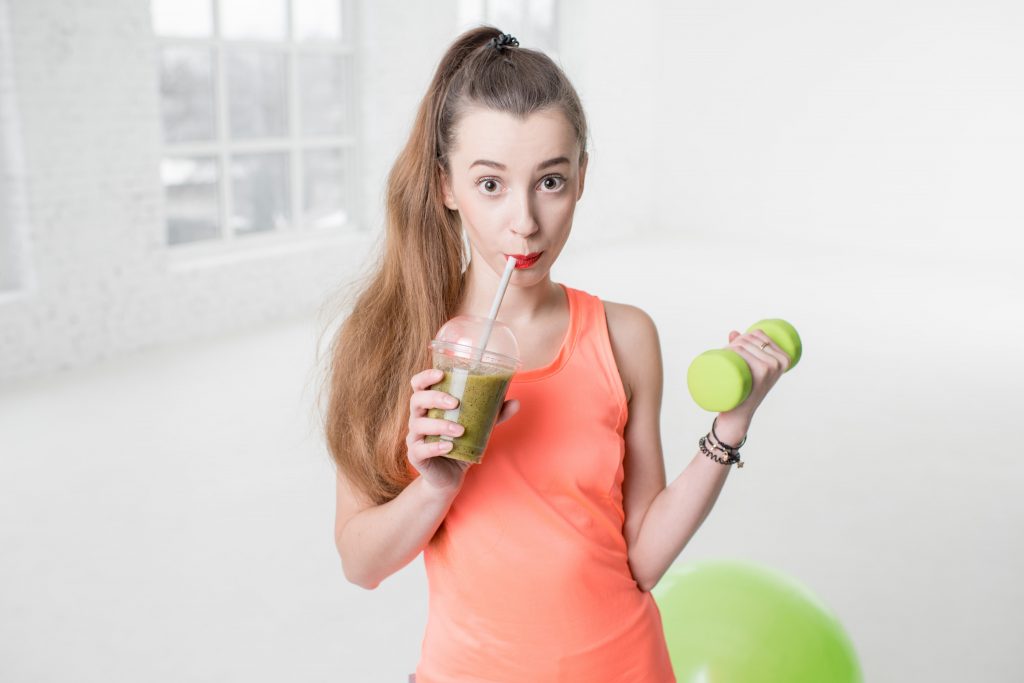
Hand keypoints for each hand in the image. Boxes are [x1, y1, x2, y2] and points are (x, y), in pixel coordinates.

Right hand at [406, 368, 520, 496]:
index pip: (419, 385)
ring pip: (419, 425)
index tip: (440, 374)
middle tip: (455, 403)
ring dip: (440, 425)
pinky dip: (435, 447)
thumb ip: (494, 415)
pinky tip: (449, 446)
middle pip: (416, 400)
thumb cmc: (461, 444)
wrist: (450, 475)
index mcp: (430, 405)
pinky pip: (420, 449)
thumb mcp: (478, 427)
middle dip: (435, 398)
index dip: (425, 377)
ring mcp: (415, 437)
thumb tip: (516, 402)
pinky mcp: (416, 456)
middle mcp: (418, 418)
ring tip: (460, 430)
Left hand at [719, 329, 791, 428]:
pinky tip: (726, 354)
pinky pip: (742, 351)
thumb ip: (743, 349)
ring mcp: (771, 367)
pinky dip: (731, 349)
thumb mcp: (749, 370)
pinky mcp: (760, 373)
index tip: (733, 349)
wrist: (739, 414)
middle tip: (725, 356)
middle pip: (750, 338)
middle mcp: (779, 361)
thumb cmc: (744, 391)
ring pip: (743, 343)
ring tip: (723, 358)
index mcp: (783, 358)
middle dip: (733, 342)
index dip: (742, 337)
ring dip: (729, 346)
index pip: (758, 334)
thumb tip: (734, 332)